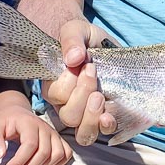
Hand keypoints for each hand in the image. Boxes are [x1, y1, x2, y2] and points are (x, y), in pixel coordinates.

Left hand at [0, 106, 72, 164]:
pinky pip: (66, 154)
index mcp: (29, 123)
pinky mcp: (58, 139)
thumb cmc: (5, 123)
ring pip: (57, 155)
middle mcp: (45, 127)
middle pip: (44, 153)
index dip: (20, 161)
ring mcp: (54, 134)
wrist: (16, 114)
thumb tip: (0, 156)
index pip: (30, 144)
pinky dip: (57, 164)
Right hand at [41, 18, 115, 145]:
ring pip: (83, 133)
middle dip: (82, 96)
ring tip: (100, 97)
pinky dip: (106, 126)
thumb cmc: (83, 38)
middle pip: (69, 116)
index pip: (56, 95)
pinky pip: (103, 132)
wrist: (103, 42)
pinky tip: (109, 117)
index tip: (85, 63)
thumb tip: (73, 59)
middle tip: (93, 74)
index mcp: (55, 85)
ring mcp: (87, 113)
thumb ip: (71, 40)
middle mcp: (68, 104)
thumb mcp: (75, 30)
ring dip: (92, 118)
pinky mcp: (105, 115)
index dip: (69, 82)